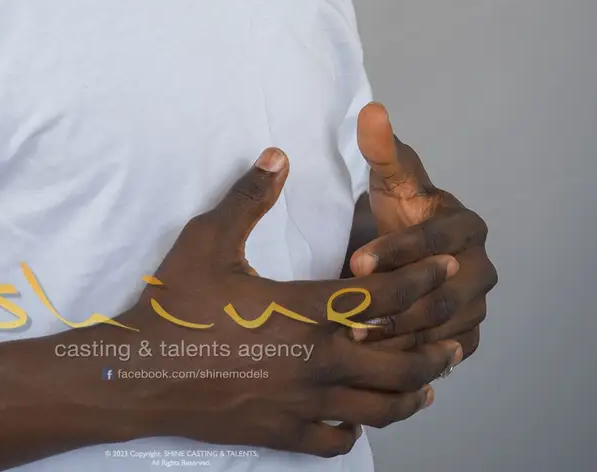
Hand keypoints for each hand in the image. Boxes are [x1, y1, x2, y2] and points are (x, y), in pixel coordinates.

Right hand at [97, 147, 462, 458]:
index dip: (420, 280)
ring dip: (410, 394)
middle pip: (398, 364)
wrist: (141, 373)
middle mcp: (314, 362)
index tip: (444, 267)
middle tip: (454, 339)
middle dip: (433, 350)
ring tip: (429, 382)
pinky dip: (359, 428)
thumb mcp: (209, 239)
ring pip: (378, 409)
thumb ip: (249, 197)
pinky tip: (362, 416)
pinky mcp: (284, 434)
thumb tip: (277, 155)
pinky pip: (339, 441)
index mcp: (302, 311)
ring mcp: (301, 404)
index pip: (381, 297)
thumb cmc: (176, 303)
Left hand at [347, 103, 497, 360]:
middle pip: (443, 292)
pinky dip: (412, 358)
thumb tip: (372, 109)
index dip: (395, 251)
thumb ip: (381, 147)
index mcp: (467, 225)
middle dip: (395, 300)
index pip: (434, 240)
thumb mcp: (389, 178)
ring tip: (354, 335)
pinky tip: (376, 358)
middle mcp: (482, 267)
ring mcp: (479, 305)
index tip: (355, 261)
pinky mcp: (468, 336)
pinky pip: (444, 355)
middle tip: (348, 309)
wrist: (408, 247)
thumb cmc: (398, 207)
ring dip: (399, 335)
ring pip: (443, 328)